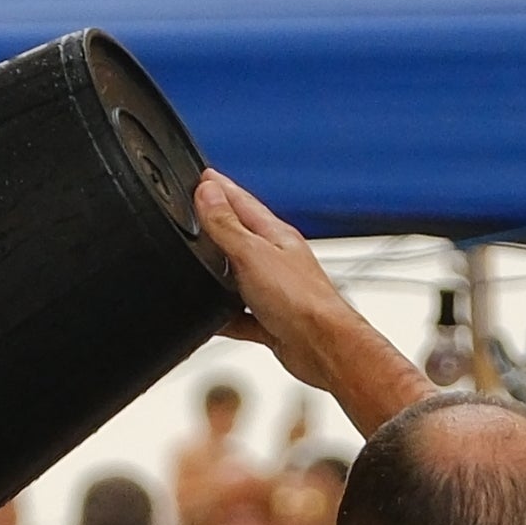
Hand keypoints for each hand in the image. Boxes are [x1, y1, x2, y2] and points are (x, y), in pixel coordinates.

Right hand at [193, 173, 368, 381]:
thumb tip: (208, 192)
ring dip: (220, 268)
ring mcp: (275, 291)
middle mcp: (277, 260)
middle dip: (218, 222)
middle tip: (200, 208)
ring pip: (240, 275)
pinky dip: (223, 315)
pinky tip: (212, 317)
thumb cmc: (302, 301)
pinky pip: (240, 315)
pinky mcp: (271, 322)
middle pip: (241, 235)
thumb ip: (227, 225)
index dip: (220, 187)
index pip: (242, 202)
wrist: (325, 348)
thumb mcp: (253, 255)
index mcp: (276, 236)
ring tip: (202, 259)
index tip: (204, 175)